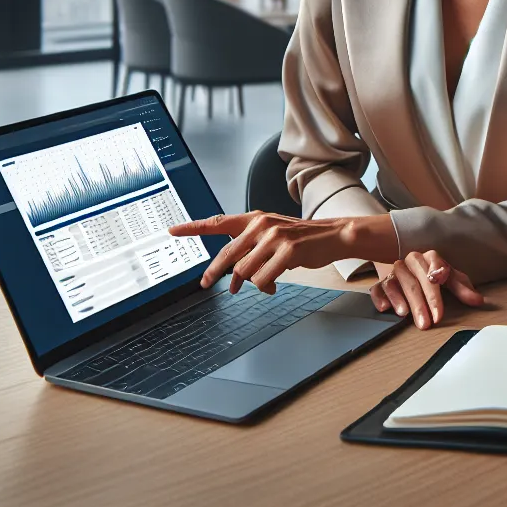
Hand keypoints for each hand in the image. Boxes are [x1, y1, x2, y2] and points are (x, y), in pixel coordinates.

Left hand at [169, 211, 389, 293]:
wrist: (334, 235)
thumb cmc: (303, 239)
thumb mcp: (275, 237)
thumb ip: (254, 251)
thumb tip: (241, 277)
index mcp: (255, 219)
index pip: (218, 222)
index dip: (193, 228)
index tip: (172, 231)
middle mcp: (261, 224)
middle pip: (226, 255)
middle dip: (214, 273)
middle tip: (206, 284)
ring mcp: (274, 237)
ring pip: (244, 271)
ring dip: (246, 285)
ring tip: (256, 287)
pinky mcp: (287, 251)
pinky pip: (263, 278)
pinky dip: (264, 287)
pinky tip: (273, 285)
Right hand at [372, 249, 485, 329]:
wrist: (409, 264)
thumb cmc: (433, 272)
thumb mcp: (449, 278)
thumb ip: (462, 288)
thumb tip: (478, 301)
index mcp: (429, 258)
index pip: (433, 271)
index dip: (436, 290)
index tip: (439, 305)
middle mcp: (410, 262)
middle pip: (415, 282)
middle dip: (421, 304)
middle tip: (427, 323)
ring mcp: (394, 271)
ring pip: (395, 284)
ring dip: (399, 299)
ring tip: (404, 315)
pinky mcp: (381, 281)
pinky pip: (377, 288)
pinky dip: (380, 297)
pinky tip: (385, 308)